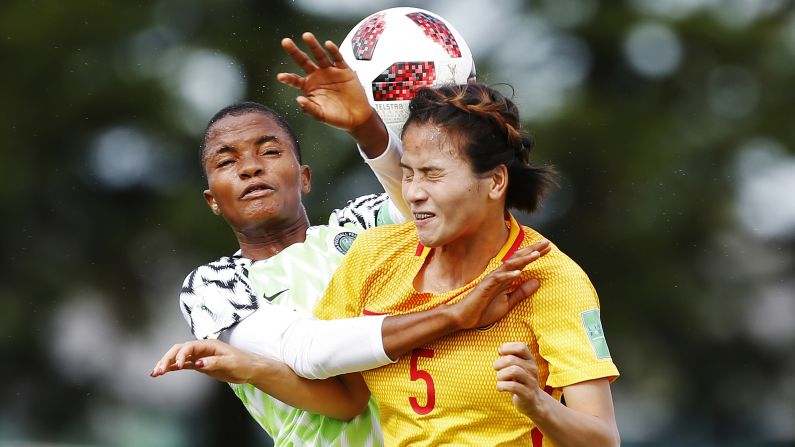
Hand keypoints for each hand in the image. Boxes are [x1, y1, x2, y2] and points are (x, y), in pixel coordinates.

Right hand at [149, 339, 263, 383]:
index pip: (189, 346)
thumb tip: (198, 363)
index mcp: (209, 344)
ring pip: (179, 357)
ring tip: (155, 373)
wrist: (250, 370)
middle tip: (158, 370)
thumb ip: (214, 362)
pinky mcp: (201, 365)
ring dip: (167, 363)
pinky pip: (183, 364)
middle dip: (168, 358)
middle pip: (180, 350)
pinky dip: (173, 367)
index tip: (178, 366)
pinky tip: (163, 372)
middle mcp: (202, 348)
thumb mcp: (231, 363)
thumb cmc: (243, 363)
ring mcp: (200, 356)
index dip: (181, 355)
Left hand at [278, 32, 374, 132]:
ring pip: (320, 56)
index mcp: (309, 87)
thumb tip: (299, 99)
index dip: (288, 78)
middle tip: (285, 42)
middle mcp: (318, 76)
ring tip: (306, 36)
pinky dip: (333, 51)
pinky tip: (328, 45)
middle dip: (295, 52)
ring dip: (313, 46)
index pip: (295, 80)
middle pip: (304, 61)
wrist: (357, 117)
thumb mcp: (321, 115)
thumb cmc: (337, 117)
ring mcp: (330, 71)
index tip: (280, 77)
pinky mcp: (344, 70)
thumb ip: (310, 108)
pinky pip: (337, 58)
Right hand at [448, 240, 550, 329]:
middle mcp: (500, 275)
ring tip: (536, 254)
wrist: (465, 318)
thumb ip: (521, 292)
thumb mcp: (508, 303)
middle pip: (518, 259)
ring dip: (523, 259)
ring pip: (509, 266)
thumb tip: (537, 282)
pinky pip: (498, 279)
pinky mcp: (485, 286)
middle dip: (532, 251)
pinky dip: (508, 275)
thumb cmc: (484, 310)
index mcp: (506, 278)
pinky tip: (518, 273)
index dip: (534, 254)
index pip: (522, 262)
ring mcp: (492, 279)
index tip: (548, 247)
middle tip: (547, 243)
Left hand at [494, 341, 542, 417]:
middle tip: (496, 369)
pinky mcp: (527, 394)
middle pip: (512, 359)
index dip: (507, 347)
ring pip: (513, 371)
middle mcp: (532, 369)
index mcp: (530, 360)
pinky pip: (512, 386)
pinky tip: (500, 388)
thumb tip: (500, 350)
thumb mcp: (518, 367)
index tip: (501, 354)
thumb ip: (510, 357)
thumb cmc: (520, 381)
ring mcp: (531, 382)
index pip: (521, 347)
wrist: (533, 402)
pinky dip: (501, 386)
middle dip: (499, 363)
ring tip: (499, 379)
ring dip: (500, 375)